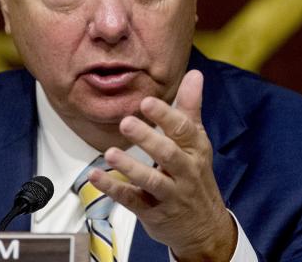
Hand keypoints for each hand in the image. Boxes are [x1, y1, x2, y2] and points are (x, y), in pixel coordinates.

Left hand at [88, 70, 235, 260]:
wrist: (205, 227)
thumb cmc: (195, 176)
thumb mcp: (197, 141)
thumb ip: (190, 107)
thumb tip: (194, 73)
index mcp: (195, 149)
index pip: (183, 129)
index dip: (165, 115)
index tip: (146, 101)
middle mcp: (185, 171)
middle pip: (168, 154)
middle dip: (147, 138)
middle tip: (126, 122)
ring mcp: (170, 194)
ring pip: (152, 180)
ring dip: (130, 167)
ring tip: (111, 154)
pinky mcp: (154, 212)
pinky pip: (133, 200)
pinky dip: (114, 189)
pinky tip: (96, 177)